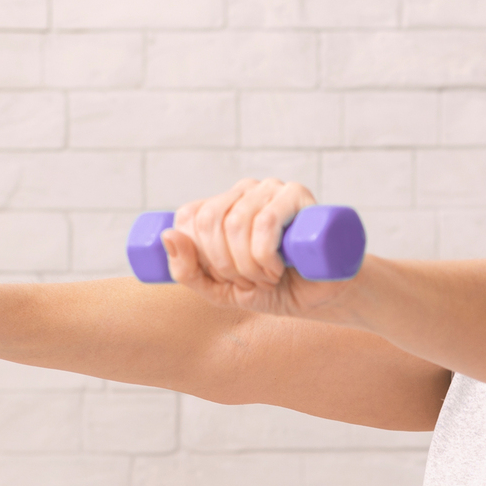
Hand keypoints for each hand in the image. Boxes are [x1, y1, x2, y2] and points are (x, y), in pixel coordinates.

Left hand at [163, 178, 350, 318]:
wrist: (318, 296)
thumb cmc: (270, 290)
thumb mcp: (218, 290)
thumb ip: (186, 271)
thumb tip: (167, 236)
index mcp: (218, 207)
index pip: (188, 218)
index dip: (201, 256)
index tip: (225, 279)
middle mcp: (241, 192)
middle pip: (210, 220)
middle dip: (226, 265)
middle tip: (250, 282)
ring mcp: (269, 188)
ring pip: (237, 223)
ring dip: (248, 265)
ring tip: (268, 278)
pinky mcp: (297, 194)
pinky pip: (265, 221)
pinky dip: (265, 254)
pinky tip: (277, 268)